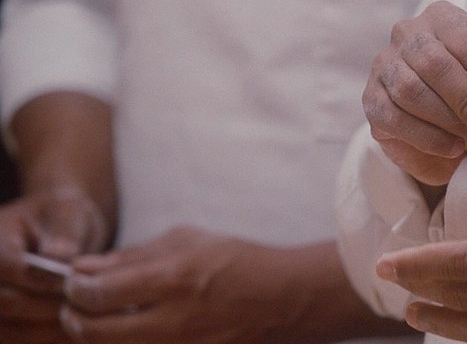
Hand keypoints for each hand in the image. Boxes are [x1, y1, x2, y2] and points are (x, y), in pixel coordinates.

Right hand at [0, 193, 106, 343]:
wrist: (59, 232)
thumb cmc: (64, 217)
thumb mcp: (70, 209)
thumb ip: (65, 230)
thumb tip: (58, 255)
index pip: (9, 268)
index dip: (43, 280)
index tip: (75, 282)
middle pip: (7, 302)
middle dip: (49, 306)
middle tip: (86, 307)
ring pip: (10, 329)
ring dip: (48, 329)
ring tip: (85, 321)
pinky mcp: (4, 322)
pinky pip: (17, 340)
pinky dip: (46, 339)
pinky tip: (73, 333)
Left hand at [62, 227, 363, 343]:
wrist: (283, 298)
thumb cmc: (238, 262)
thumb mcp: (188, 242)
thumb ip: (133, 255)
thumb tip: (85, 267)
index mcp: (174, 280)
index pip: (98, 292)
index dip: (75, 286)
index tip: (75, 278)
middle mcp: (174, 320)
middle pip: (94, 331)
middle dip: (74, 316)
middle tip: (76, 303)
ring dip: (94, 335)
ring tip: (97, 319)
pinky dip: (124, 342)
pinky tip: (129, 329)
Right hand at [363, 0, 466, 186]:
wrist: (439, 118)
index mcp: (442, 17)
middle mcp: (407, 34)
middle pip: (434, 64)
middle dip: (466, 102)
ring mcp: (384, 65)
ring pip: (410, 91)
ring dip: (447, 121)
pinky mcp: (372, 99)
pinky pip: (394, 118)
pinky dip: (427, 138)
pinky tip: (452, 149)